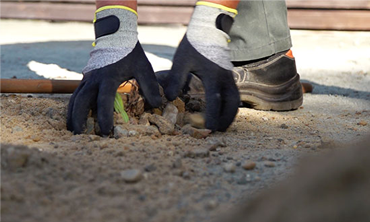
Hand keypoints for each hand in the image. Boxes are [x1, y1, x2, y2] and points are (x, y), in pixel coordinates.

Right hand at [67, 6, 160, 135]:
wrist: (116, 35)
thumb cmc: (131, 53)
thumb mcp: (144, 68)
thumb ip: (150, 86)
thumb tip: (157, 104)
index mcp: (108, 77)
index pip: (104, 100)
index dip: (104, 116)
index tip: (105, 131)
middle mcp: (94, 79)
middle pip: (81, 101)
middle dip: (78, 119)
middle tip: (79, 135)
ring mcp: (87, 78)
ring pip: (74, 98)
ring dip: (72, 114)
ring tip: (72, 130)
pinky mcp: (85, 78)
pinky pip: (75, 94)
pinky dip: (72, 106)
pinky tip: (73, 117)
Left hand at [161, 2, 239, 131]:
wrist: (208, 30)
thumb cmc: (193, 45)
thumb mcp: (181, 61)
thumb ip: (175, 79)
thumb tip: (168, 98)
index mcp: (214, 76)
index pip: (216, 100)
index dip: (213, 116)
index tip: (210, 129)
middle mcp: (225, 79)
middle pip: (233, 104)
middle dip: (227, 119)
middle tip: (219, 131)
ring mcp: (229, 77)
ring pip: (236, 100)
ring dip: (230, 114)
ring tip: (222, 125)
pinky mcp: (229, 76)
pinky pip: (234, 94)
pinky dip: (230, 105)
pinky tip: (222, 111)